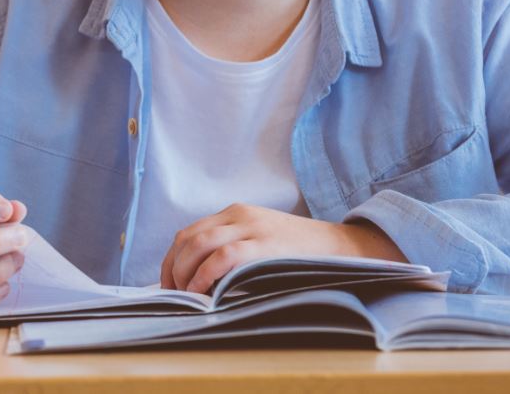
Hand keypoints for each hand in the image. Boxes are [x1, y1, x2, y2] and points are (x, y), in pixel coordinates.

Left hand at [160, 203, 405, 293]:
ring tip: (184, 296)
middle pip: (189, 238)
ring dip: (185, 273)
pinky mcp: (265, 244)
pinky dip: (206, 274)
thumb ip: (233, 248)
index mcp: (235, 212)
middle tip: (172, 294)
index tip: (168, 283)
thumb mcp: (261, 239)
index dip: (172, 259)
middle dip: (173, 268)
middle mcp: (239, 215)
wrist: (341, 247)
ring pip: (201, 244)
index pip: (189, 232)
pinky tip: (201, 293)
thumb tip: (198, 279)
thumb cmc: (298, 252)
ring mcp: (253, 227)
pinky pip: (224, 256)